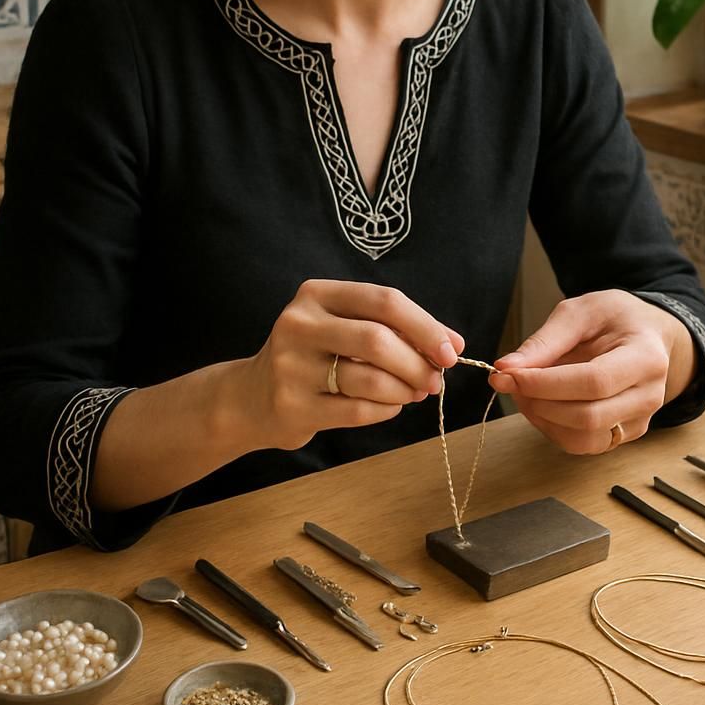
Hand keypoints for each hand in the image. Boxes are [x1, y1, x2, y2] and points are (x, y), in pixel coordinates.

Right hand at [240, 280, 463, 449]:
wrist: (252, 398)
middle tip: (436, 379)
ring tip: (415, 393)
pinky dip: (386, 409)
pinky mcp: (293, 406)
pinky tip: (390, 406)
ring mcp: (292, 367)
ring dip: (405, 389)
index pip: (384, 301)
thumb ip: (393, 329)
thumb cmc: (314, 357)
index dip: (425, 325)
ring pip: (370, 378)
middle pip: (378, 339)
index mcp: (316, 295)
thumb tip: (452, 344)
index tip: (452, 349)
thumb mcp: (343, 327)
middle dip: (418, 362)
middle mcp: (299, 324)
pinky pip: (358, 409)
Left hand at [489, 290, 695, 455]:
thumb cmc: (616, 319)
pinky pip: (581, 444)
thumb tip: (506, 368)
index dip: (545, 383)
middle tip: (509, 382)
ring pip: (582, 439)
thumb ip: (545, 341)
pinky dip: (551, 427)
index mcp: (646, 357)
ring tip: (524, 391)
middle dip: (538, 402)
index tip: (508, 374)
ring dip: (541, 419)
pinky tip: (542, 403)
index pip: (594, 382)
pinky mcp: (622, 435)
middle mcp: (649, 396)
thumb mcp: (582, 312)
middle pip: (588, 417)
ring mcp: (638, 421)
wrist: (647, 335)